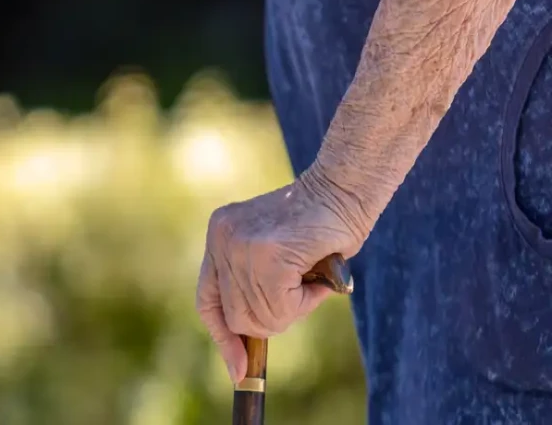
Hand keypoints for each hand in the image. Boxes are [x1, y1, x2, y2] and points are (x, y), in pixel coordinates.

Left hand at [195, 168, 368, 382]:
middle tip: (302, 294)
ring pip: (260, 318)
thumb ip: (256, 282)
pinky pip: (281, 309)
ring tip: (311, 279)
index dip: (222, 336)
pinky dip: (305, 303)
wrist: (346, 186)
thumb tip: (252, 336)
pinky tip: (316, 279)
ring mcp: (240, 245)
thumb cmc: (321, 223)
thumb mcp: (276, 252)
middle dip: (272, 319)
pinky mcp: (266, 254)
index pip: (208, 299)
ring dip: (293, 309)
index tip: (237, 368)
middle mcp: (222, 238)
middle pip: (235, 316)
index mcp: (220, 234)